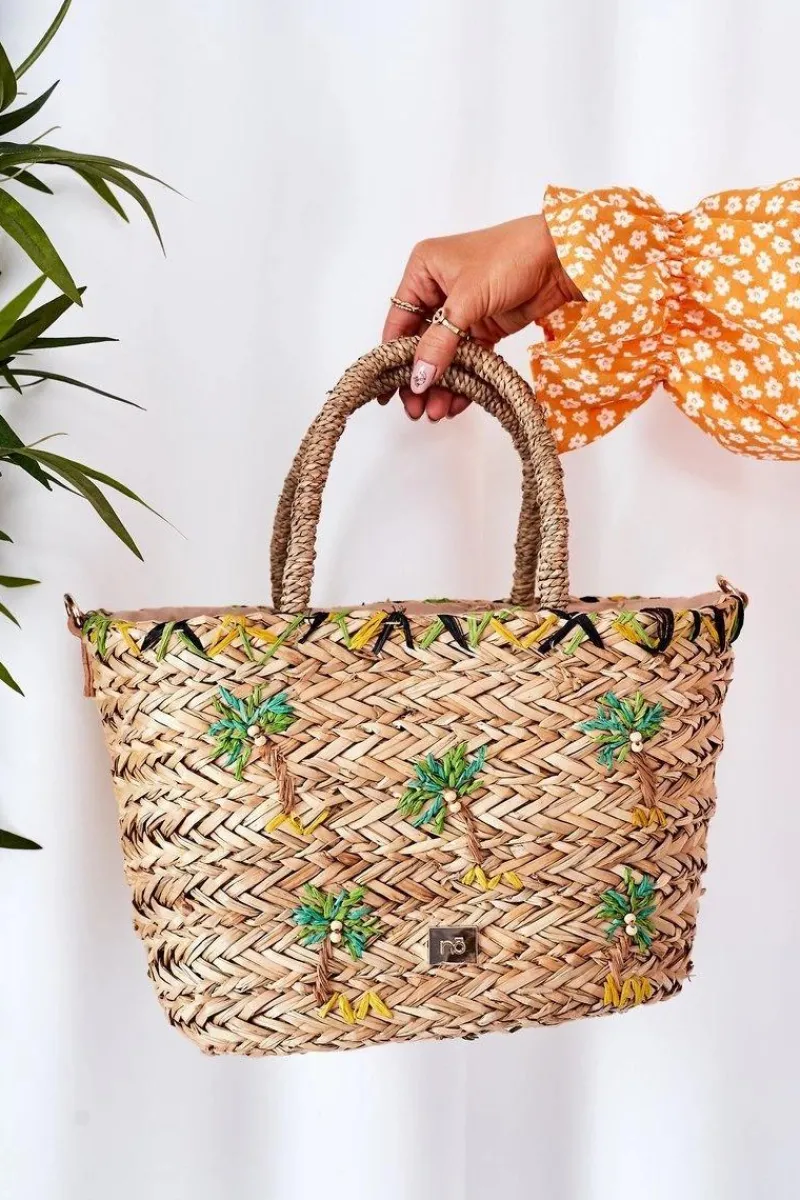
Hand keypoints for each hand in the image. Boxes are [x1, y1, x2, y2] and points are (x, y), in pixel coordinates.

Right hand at [381, 213, 582, 419]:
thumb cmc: (511, 257)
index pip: (399, 321)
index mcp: (423, 270)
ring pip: (443, 355)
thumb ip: (441, 342)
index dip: (393, 357)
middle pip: (419, 343)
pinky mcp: (485, 326)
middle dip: (419, 377)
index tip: (391, 391)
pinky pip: (467, 358)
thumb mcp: (468, 300)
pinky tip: (458, 402)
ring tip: (437, 412)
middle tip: (416, 409)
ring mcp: (462, 309)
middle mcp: (438, 289)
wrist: (562, 257)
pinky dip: (464, 380)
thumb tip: (418, 378)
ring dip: (441, 384)